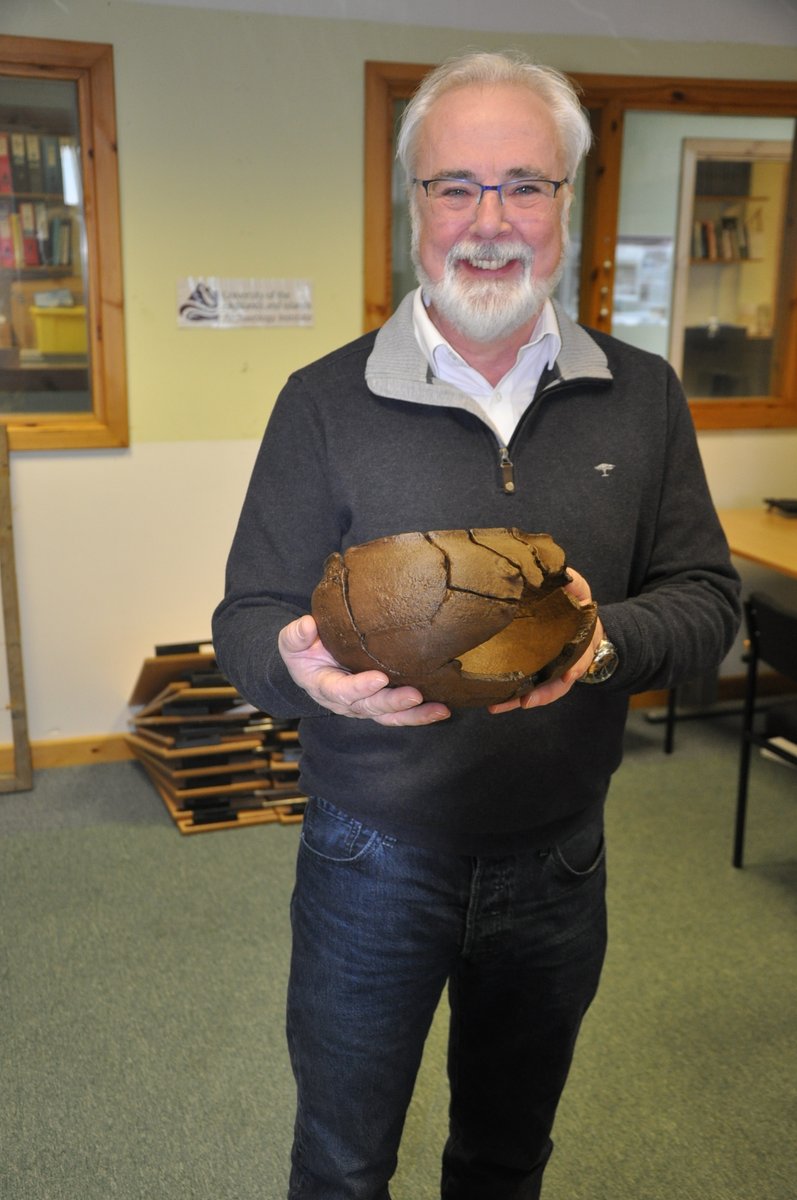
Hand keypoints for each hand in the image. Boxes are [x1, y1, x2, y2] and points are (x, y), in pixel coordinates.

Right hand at [278, 614, 450, 725]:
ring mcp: (365, 705)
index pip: (341, 691)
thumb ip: (296, 635)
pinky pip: (400, 713)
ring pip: (389, 715)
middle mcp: (346, 702)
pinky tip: (442, 710)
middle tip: (414, 695)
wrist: (312, 661)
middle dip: (393, 702)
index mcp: (324, 686)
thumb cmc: (304, 649)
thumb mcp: (292, 640)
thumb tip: (308, 624)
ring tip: (438, 710)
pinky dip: (421, 714)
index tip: (379, 678)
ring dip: (414, 715)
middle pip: (370, 707)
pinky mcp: (380, 703)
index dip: (359, 687)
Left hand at [488, 568, 602, 714]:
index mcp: (578, 639)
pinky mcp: (529, 666)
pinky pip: (522, 685)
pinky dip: (511, 696)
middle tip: (525, 701)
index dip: (577, 666)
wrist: (566, 610)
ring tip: (497, 706)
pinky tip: (494, 702)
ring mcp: (546, 664)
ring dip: (518, 700)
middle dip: (542, 694)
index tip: (570, 674)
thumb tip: (563, 575)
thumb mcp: (578, 587)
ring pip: (537, 689)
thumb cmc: (572, 599)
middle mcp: (563, 657)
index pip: (580, 657)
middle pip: (557, 682)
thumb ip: (572, 582)